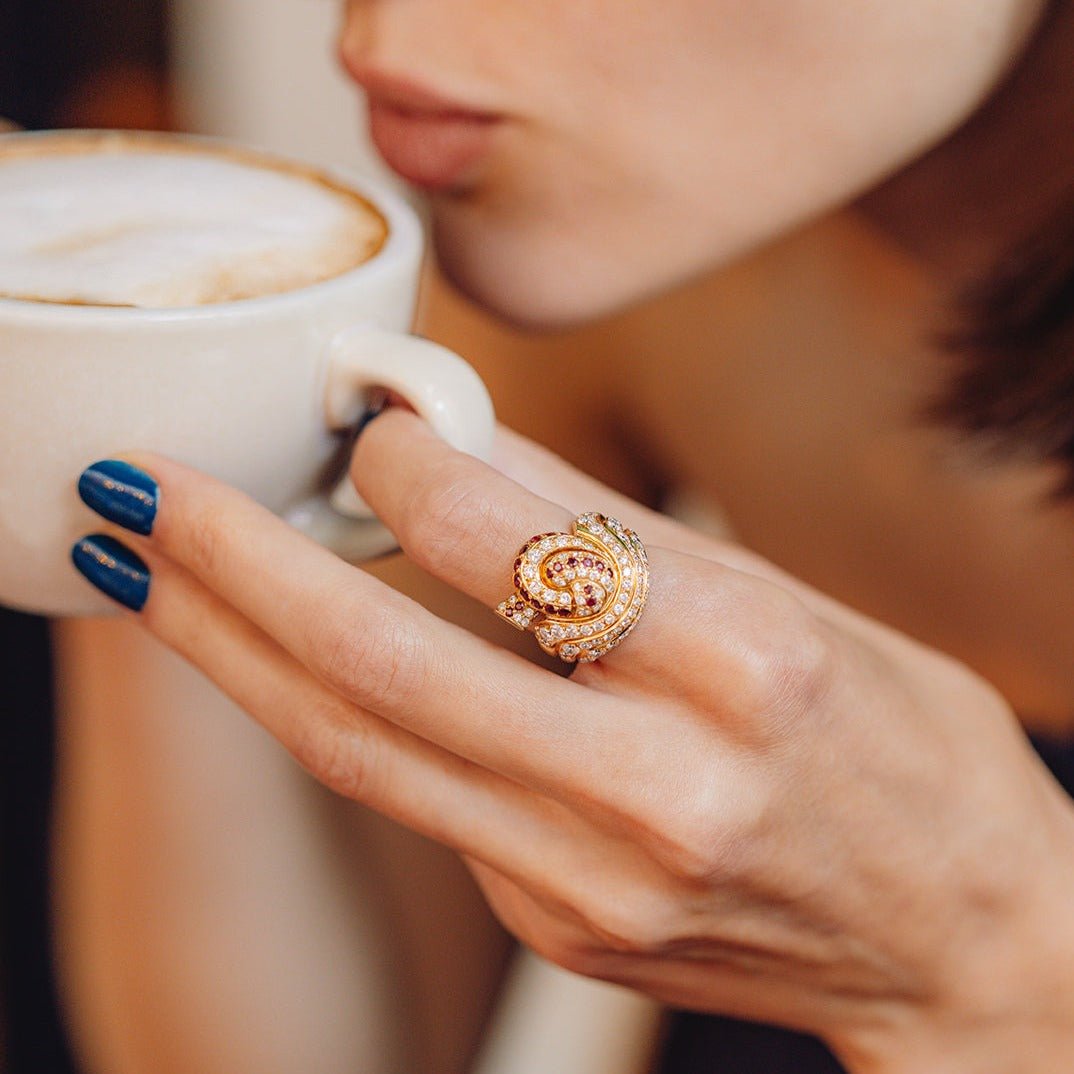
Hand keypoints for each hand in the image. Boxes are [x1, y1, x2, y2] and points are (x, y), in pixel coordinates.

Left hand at [72, 410, 1073, 1071]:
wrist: (952, 931)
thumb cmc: (896, 740)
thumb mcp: (791, 601)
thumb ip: (612, 527)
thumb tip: (466, 444)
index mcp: (746, 671)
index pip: (521, 545)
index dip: (410, 466)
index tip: (368, 425)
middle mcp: (660, 791)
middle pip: (391, 668)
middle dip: (237, 570)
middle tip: (141, 494)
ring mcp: (595, 883)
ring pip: (368, 751)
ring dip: (238, 652)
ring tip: (151, 570)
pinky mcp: (557, 926)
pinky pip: (425, 796)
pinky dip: (345, 712)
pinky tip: (298, 656)